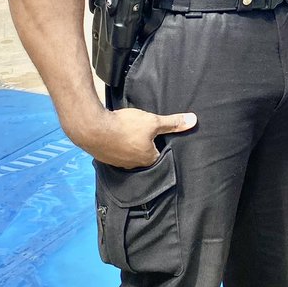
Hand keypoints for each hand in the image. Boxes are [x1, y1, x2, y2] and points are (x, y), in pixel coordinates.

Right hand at [66, 103, 197, 167]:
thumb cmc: (126, 126)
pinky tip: (116, 134)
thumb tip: (194, 120)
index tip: (160, 135)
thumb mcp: (153, 121)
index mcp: (147, 159)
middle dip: (145, 145)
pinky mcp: (104, 157)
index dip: (161, 144)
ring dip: (130, 144)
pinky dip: (118, 144)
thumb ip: (172, 123)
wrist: (93, 128)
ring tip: (131, 132)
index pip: (160, 154)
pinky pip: (116, 151)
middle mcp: (133, 165)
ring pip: (129, 154)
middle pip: (144, 155)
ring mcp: (117, 163)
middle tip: (145, 133)